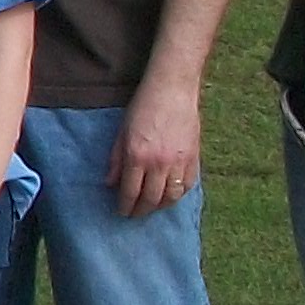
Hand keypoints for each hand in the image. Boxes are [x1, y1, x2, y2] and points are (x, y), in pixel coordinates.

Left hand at [108, 75, 204, 217]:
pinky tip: (170, 196)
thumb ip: (116, 160)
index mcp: (137, 156)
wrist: (172, 90)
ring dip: (160, 206)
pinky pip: (188, 186)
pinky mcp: (194, 158)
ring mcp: (179, 162)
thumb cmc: (142, 107)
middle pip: (151, 199)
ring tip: (152, 207)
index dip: (125, 206)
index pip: (130, 192)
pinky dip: (178, 195)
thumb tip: (110, 183)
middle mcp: (159, 163)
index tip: (122, 212)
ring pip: (171, 196)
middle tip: (135, 214)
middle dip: (141, 210)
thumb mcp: (121, 132)